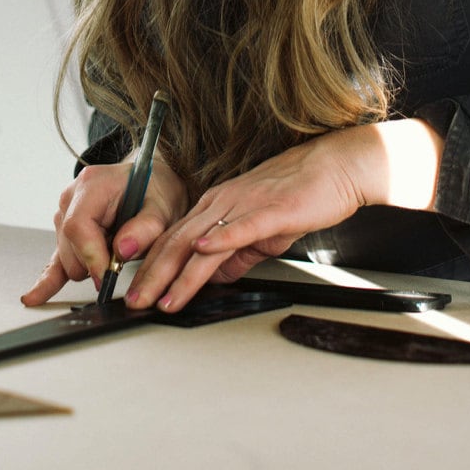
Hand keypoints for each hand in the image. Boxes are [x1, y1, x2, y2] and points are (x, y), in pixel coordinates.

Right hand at [21, 159, 188, 305]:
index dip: (91, 256)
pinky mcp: (65, 235)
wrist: (150, 183)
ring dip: (93, 264)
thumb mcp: (162, 207)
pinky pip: (54, 262)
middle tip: (125, 257)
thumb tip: (123, 249)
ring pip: (67, 260)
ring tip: (117, 247)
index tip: (109, 274)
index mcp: (92, 185)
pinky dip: (48, 281)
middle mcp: (72, 198)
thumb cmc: (154, 190)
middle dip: (97, 262)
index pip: (78, 226)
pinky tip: (34, 296)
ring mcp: (64, 215)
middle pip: (71, 248)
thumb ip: (146, 228)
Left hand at [122, 119, 441, 313]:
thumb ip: (238, 253)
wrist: (335, 167)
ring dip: (177, 272)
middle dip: (152, 275)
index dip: (152, 266)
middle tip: (134, 302)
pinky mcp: (270, 209)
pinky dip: (219, 240)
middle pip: (178, 241)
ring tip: (160, 297)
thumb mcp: (261, 229)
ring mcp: (244, 204)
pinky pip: (240, 227)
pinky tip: (203, 253)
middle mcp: (222, 202)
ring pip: (202, 240)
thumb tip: (217, 277)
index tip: (136, 291)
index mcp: (217, 206)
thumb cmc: (301, 194)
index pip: (175, 239)